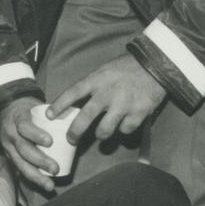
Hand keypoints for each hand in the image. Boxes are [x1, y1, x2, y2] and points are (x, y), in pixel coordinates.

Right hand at [0, 96, 58, 193]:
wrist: (5, 111)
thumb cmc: (27, 110)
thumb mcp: (35, 106)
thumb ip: (52, 114)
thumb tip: (79, 119)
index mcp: (17, 119)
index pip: (24, 127)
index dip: (35, 135)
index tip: (50, 141)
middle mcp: (11, 135)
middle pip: (23, 149)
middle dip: (39, 161)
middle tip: (55, 168)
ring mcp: (8, 147)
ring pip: (20, 163)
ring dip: (36, 176)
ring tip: (50, 184)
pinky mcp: (10, 157)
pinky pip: (20, 169)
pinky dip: (33, 178)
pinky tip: (44, 185)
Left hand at [50, 55, 165, 143]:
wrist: (156, 65)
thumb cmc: (127, 68)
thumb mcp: (105, 70)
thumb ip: (92, 85)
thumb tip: (76, 103)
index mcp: (97, 79)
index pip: (73, 92)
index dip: (59, 105)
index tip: (48, 116)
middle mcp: (108, 93)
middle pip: (85, 117)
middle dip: (75, 132)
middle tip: (71, 139)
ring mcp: (123, 104)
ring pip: (104, 130)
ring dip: (101, 134)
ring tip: (101, 133)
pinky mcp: (138, 113)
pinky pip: (125, 130)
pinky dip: (124, 129)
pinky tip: (125, 123)